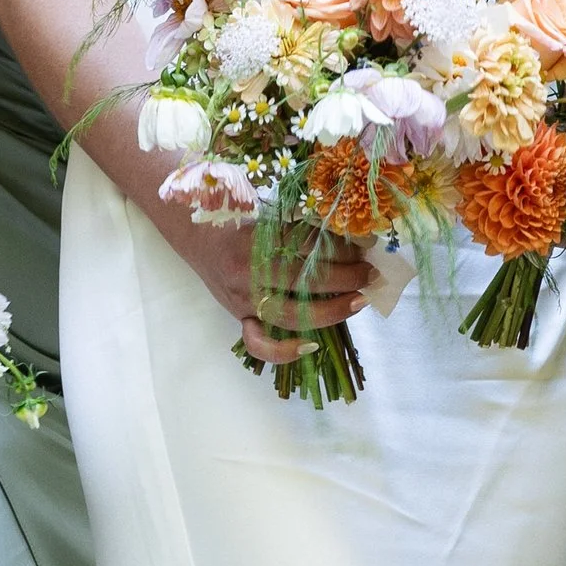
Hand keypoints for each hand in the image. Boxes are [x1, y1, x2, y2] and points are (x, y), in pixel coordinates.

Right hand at [164, 211, 373, 360]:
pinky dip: (284, 351)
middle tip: (370, 274)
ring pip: (293, 315)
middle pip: (307, 282)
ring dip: (331, 311)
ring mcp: (244, 299)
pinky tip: (311, 346)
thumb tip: (349, 240)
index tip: (365, 251)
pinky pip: (259, 344)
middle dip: (346, 279)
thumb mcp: (269, 214)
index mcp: (258, 239)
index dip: (342, 253)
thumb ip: (302, 228)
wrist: (195, 232)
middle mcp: (250, 272)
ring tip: (358, 302)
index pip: (310, 250)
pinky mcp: (239, 317)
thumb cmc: (236, 218)